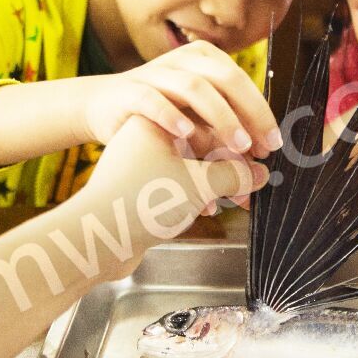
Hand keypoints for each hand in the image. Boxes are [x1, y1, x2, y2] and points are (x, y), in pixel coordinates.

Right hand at [83, 40, 283, 159]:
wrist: (103, 105)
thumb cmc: (160, 115)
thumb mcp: (197, 119)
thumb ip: (225, 133)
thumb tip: (260, 164)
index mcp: (205, 60)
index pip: (242, 82)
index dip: (261, 112)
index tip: (272, 144)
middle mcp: (183, 61)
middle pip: (226, 79)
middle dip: (250, 113)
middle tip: (262, 147)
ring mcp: (155, 74)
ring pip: (194, 87)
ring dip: (221, 117)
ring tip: (238, 145)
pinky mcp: (129, 91)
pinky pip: (152, 99)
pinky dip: (171, 115)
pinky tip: (186, 134)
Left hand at [86, 116, 269, 233]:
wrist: (93, 242)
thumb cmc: (140, 202)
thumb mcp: (199, 183)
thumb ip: (235, 174)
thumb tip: (262, 172)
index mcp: (156, 117)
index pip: (210, 115)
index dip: (241, 132)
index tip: (264, 150)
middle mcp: (148, 135)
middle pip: (204, 140)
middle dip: (233, 162)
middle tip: (258, 177)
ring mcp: (143, 163)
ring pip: (194, 164)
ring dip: (220, 181)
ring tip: (242, 198)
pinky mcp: (141, 189)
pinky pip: (180, 183)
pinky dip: (200, 193)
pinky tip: (215, 207)